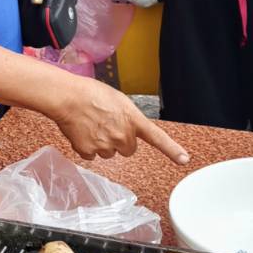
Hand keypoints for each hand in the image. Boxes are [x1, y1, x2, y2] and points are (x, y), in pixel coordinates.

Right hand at [47, 76, 189, 164]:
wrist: (68, 97)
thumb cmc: (89, 93)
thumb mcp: (118, 100)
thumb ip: (127, 117)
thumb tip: (126, 127)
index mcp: (132, 119)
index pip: (157, 137)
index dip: (172, 150)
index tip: (184, 160)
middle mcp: (122, 135)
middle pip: (128, 149)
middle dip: (120, 140)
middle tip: (106, 125)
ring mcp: (106, 145)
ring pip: (109, 153)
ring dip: (102, 143)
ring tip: (91, 125)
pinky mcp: (89, 151)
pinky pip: (91, 155)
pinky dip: (86, 146)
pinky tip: (82, 132)